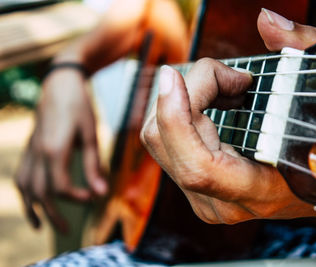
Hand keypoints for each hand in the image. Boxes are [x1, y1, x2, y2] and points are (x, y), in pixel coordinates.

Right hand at [15, 69, 106, 231]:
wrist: (59, 84)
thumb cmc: (80, 106)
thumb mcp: (91, 134)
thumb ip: (94, 165)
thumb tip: (102, 193)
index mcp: (54, 150)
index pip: (60, 187)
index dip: (76, 198)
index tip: (93, 197)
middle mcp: (37, 153)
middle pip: (40, 193)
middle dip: (54, 214)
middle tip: (68, 229)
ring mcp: (29, 150)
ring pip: (25, 187)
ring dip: (33, 208)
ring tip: (41, 226)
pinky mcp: (29, 146)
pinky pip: (21, 175)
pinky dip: (25, 191)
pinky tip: (32, 199)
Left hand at [141, 9, 315, 223]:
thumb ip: (301, 48)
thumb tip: (266, 20)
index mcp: (257, 192)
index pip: (197, 166)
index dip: (176, 117)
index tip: (173, 74)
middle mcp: (221, 203)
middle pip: (165, 142)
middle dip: (186, 92)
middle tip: (228, 77)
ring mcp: (203, 198)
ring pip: (158, 140)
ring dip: (182, 99)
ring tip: (224, 88)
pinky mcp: (193, 187)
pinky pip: (166, 143)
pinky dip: (180, 111)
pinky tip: (212, 102)